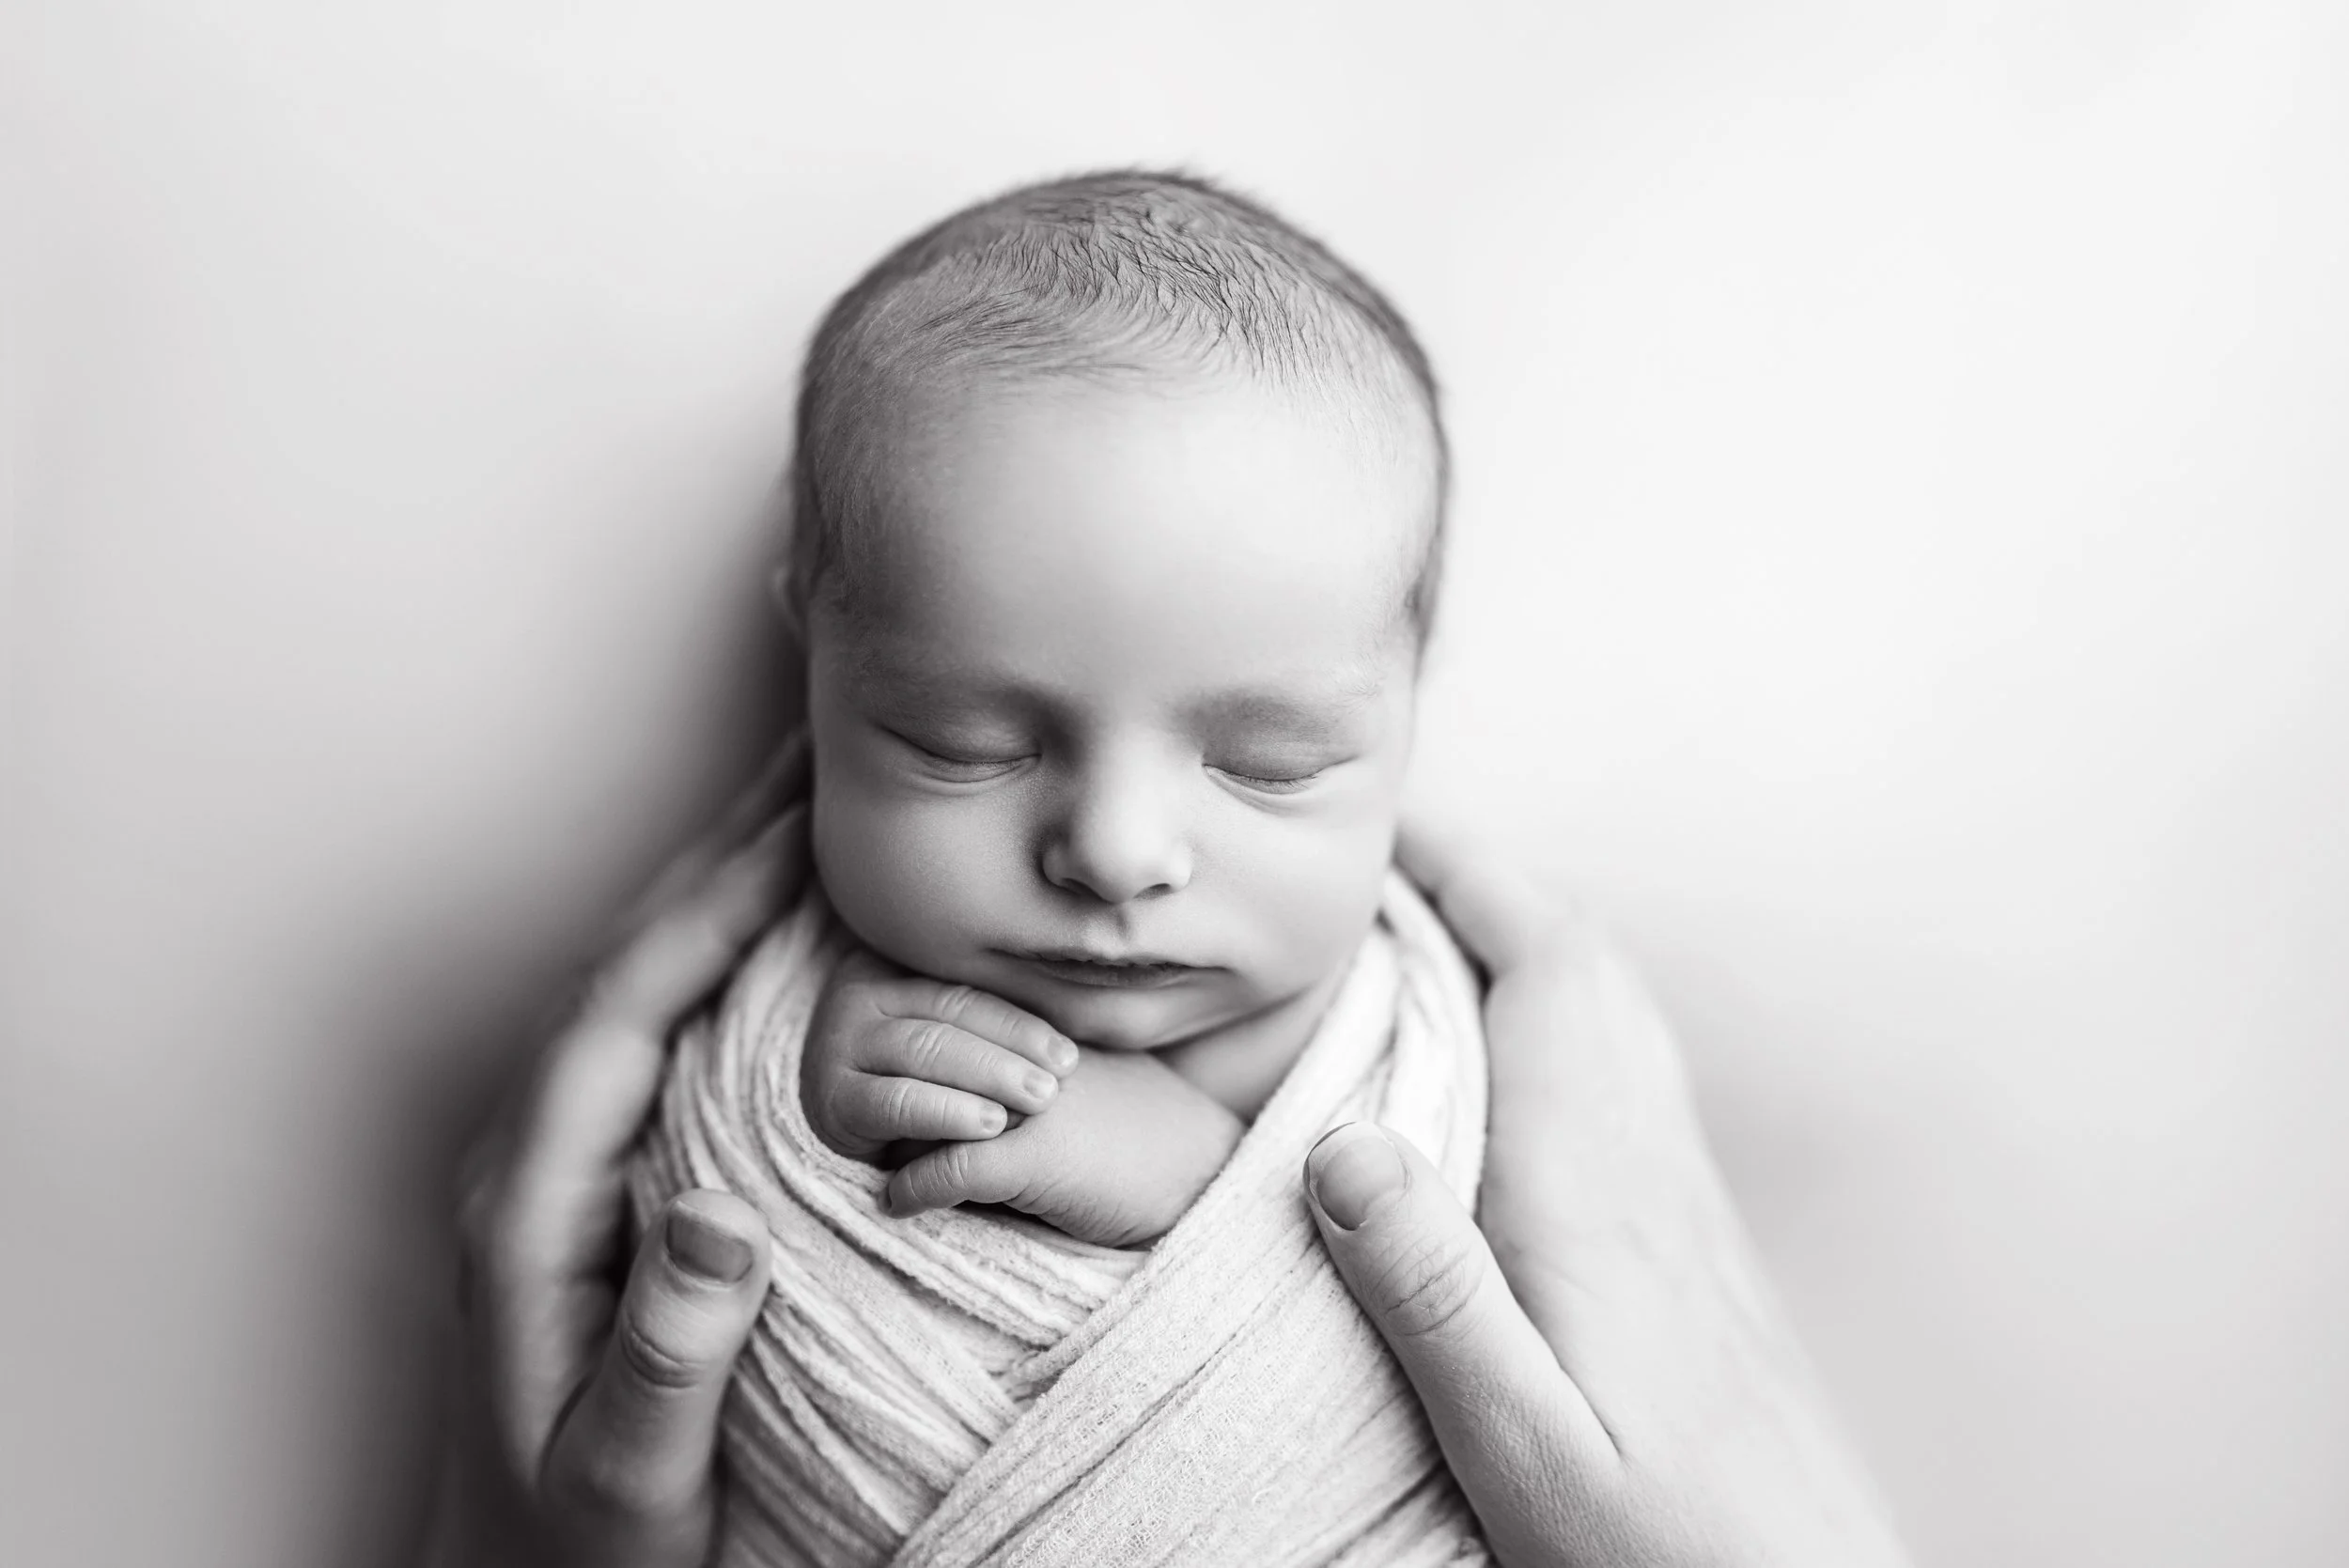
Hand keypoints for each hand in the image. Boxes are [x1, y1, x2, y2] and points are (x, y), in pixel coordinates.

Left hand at [424, 741, 811, 1567]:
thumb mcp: (628, 1479)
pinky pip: (667, 1035)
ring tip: (807, 808)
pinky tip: (783, 934)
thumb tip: (720, 1216)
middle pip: (627, 971)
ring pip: (644, 990)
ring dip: (721, 892)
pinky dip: (723, 959)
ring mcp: (569, 1168)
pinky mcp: (606, 1185)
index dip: (705, 913)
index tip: (791, 828)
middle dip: (719, 858)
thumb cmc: (584, 1550)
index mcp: (532, 1214)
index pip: (619, 1021)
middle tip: (809, 756)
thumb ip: (666, 1355)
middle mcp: (539, 1166)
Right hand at [799, 951, 1078, 1161]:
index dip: (1023, 1022)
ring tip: (1038, 1101)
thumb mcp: (954, 1047)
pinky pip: (896, 1101)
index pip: (967, 990)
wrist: (858, 1155)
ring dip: (988, 1078)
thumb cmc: (928, 1093)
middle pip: (949, 1015)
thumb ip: (988, 1026)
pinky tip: (988, 1126)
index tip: (1072, 1055)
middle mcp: (856, 996)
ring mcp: (834, 1044)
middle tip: (1059, 1083)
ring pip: (926, 1051)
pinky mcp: (829, 1100)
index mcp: (890, 967)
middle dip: (1011, 1050)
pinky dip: (947, 1112)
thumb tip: (1077, 1000)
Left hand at [886, 1044, 1243, 1248]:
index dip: (903, 1045)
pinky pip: (943, 1170)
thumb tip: (952, 1087)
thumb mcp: (1079, 1080)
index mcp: (1037, 1030)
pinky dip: (911, 1190)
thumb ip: (1019, 1068)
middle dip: (888, 1093)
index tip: (873, 1072)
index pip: (944, 1021)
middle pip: (923, 1062)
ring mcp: (1027, 1105)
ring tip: (872, 1162)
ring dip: (892, 1141)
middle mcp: (1026, 1055)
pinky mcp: (1031, 1158)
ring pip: (923, 1111)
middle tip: (856, 1125)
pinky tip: (897, 1203)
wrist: (1204, 1171)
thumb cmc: (1144, 1130)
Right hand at [1302, 818, 1911, 1567]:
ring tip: (1439, 933)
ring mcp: (1681, 1202)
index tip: (1387, 823)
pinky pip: (1627, 1080)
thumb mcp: (1520, 1435)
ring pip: (1616, 1017)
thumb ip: (1432, 1291)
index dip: (1470, 873)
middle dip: (1491, 886)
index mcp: (1594, 1189)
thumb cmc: (1665, 1542)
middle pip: (1586, 967)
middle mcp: (1649, 1168)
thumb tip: (1341, 1142)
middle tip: (1392, 859)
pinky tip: (1519, 1073)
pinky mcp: (1693, 1247)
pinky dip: (1561, 1023)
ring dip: (1531, 946)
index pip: (1546, 969)